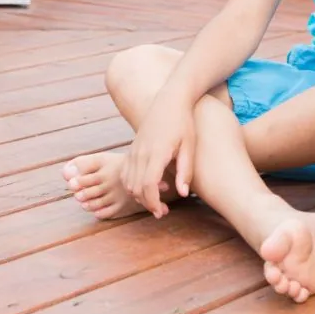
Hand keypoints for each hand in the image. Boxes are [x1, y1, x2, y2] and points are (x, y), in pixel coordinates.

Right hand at [120, 103, 194, 218]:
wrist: (169, 101)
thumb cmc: (183, 123)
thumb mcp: (189, 147)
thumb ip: (185, 171)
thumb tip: (183, 194)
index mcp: (157, 152)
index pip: (148, 185)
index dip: (153, 202)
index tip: (162, 212)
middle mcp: (141, 152)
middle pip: (136, 187)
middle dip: (147, 203)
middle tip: (162, 211)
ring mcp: (134, 150)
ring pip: (127, 181)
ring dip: (139, 195)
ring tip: (156, 198)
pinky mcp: (132, 148)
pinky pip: (125, 172)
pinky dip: (132, 184)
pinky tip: (147, 185)